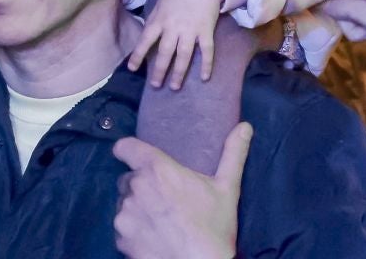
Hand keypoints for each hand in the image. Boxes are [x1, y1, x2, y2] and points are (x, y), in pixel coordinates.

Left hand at [112, 122, 250, 258]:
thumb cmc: (213, 229)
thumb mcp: (227, 189)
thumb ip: (233, 154)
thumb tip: (245, 127)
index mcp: (157, 170)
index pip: (126, 147)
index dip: (128, 149)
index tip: (133, 154)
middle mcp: (135, 188)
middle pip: (128, 179)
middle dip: (141, 185)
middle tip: (163, 198)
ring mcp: (124, 216)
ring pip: (124, 204)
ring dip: (136, 208)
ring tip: (159, 220)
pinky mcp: (120, 239)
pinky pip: (122, 229)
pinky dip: (133, 231)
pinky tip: (153, 237)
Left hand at [128, 0, 225, 88]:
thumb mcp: (160, 3)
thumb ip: (153, 20)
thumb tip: (145, 38)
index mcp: (160, 19)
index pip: (146, 39)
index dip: (138, 55)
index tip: (132, 68)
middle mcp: (174, 27)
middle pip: (166, 52)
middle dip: (160, 70)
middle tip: (155, 85)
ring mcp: (191, 30)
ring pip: (184, 55)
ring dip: (179, 72)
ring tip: (174, 86)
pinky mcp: (206, 31)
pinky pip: (207, 50)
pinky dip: (206, 64)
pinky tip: (204, 78)